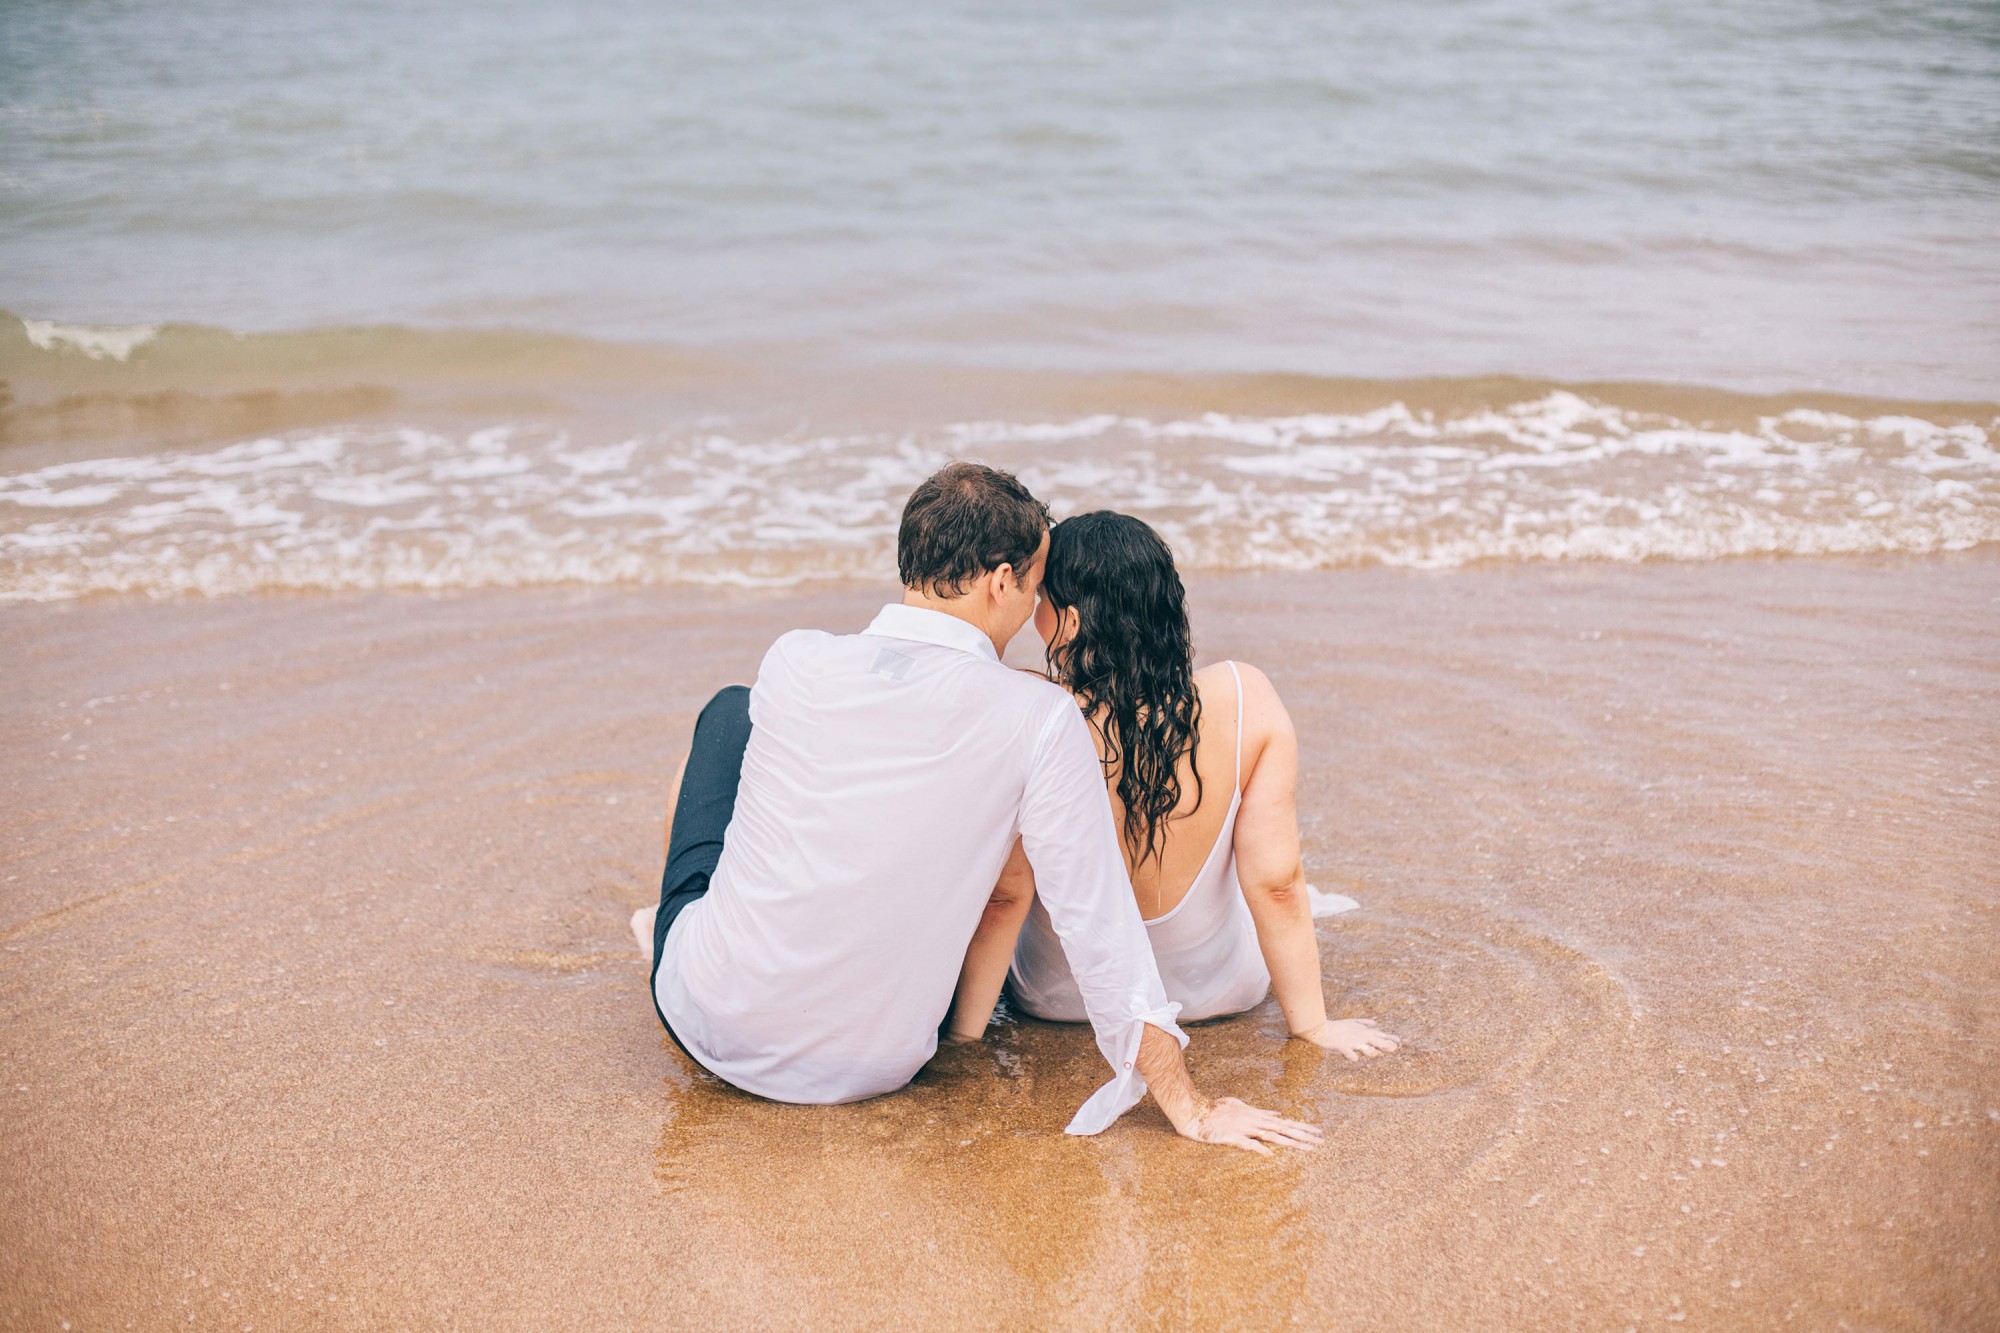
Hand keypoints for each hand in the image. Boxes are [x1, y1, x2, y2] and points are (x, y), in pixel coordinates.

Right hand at [1183, 1097, 1322, 1155]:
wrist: (1195, 1112)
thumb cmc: (1216, 1109)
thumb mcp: (1240, 1105)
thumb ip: (1260, 1111)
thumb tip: (1277, 1114)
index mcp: (1257, 1116)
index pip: (1285, 1122)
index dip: (1302, 1127)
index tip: (1318, 1131)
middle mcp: (1255, 1121)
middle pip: (1284, 1129)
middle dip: (1304, 1135)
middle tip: (1322, 1140)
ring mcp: (1244, 1129)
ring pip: (1272, 1135)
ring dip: (1291, 1142)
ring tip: (1308, 1148)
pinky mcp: (1232, 1137)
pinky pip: (1248, 1144)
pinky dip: (1259, 1148)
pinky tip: (1271, 1155)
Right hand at [1298, 1018, 1400, 1060]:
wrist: (1320, 1029)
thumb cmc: (1336, 1027)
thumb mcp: (1351, 1022)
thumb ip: (1364, 1023)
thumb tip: (1375, 1023)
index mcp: (1363, 1031)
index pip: (1380, 1035)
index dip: (1390, 1038)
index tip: (1399, 1041)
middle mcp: (1359, 1036)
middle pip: (1377, 1041)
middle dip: (1387, 1045)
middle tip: (1395, 1048)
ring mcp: (1352, 1042)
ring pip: (1366, 1049)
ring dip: (1372, 1052)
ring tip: (1375, 1053)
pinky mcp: (1342, 1046)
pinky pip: (1351, 1054)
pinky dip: (1353, 1057)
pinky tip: (1354, 1058)